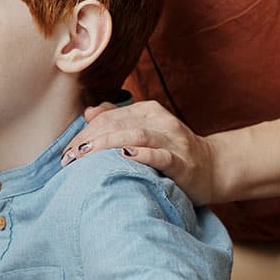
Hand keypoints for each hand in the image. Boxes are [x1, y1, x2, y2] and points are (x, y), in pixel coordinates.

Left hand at [62, 101, 221, 204]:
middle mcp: (161, 121)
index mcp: (148, 111)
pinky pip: (161, 156)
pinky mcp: (183, 163)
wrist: (213, 168)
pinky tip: (125, 156)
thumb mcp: (146, 131)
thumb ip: (118, 120)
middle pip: (118, 124)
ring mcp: (173, 141)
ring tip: (86, 154)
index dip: (85, 132)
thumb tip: (89, 114)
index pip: (109, 116)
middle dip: (90, 139)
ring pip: (136, 135)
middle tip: (69, 158)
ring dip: (107, 144)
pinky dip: (142, 155)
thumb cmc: (172, 152)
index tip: (66, 152)